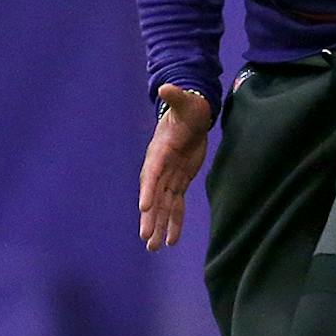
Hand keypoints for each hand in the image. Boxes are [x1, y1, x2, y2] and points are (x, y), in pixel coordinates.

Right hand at [138, 84, 213, 250]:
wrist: (190, 116)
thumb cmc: (188, 108)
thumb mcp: (186, 103)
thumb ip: (176, 98)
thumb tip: (167, 88)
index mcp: (160, 152)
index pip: (152, 173)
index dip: (148, 189)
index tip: (144, 205)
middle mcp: (160, 168)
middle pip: (153, 196)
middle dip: (150, 217)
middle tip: (146, 238)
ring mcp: (168, 177)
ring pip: (161, 206)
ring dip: (158, 226)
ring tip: (153, 247)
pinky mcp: (178, 182)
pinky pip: (174, 206)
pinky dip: (173, 222)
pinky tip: (170, 241)